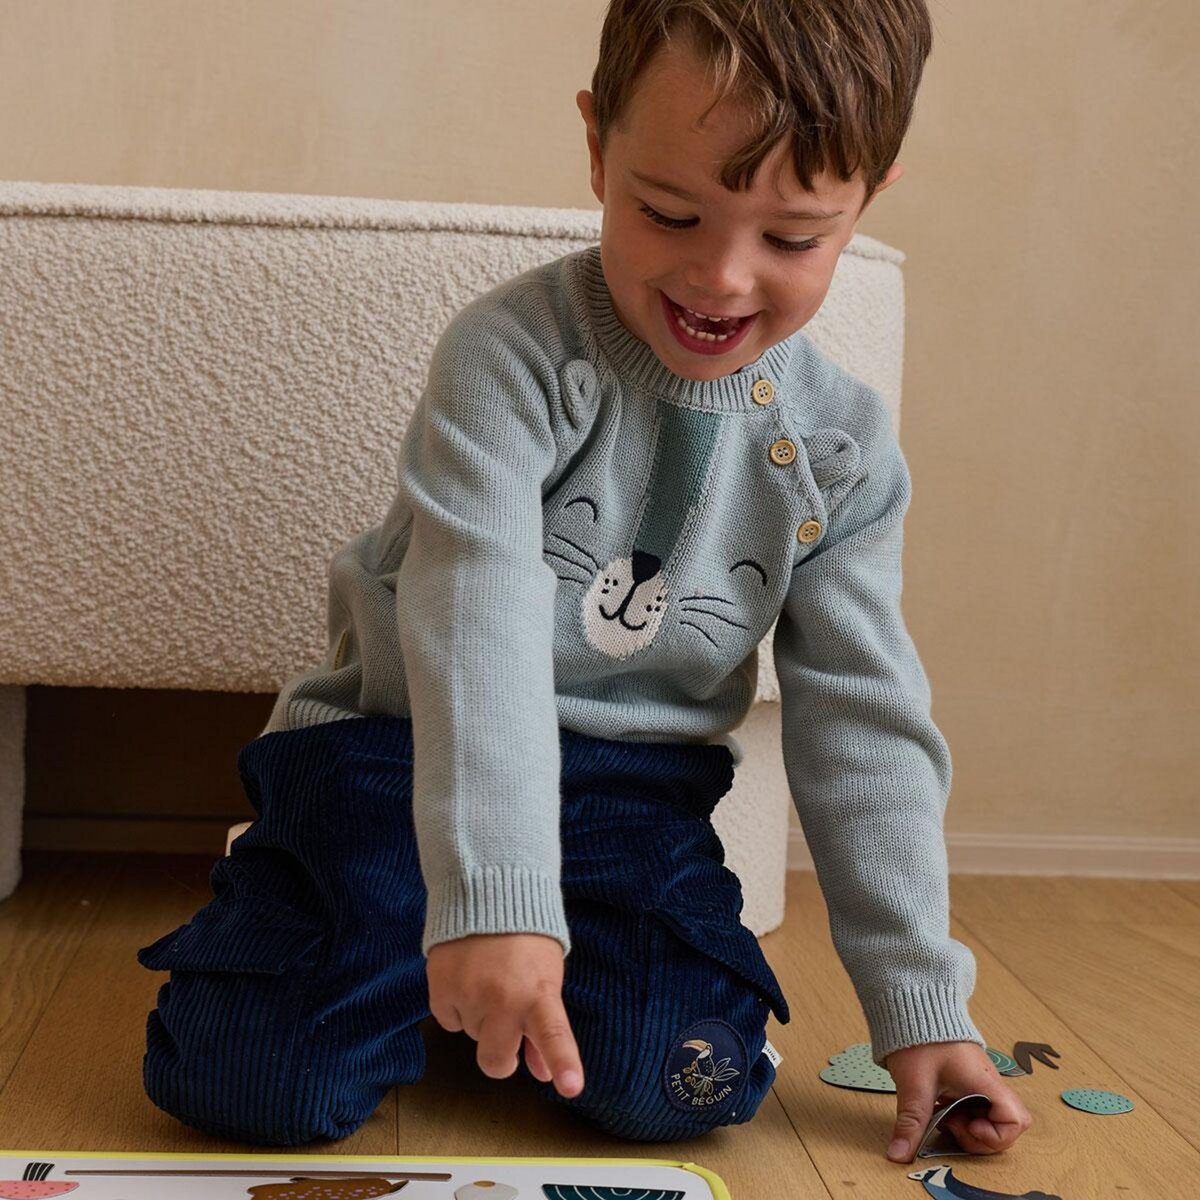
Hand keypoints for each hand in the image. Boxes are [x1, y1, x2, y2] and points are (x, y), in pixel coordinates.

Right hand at [426, 931, 584, 1098]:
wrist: (487, 894)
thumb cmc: (526, 940)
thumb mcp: (546, 980)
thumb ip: (544, 1027)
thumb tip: (541, 1073)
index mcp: (538, 993)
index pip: (554, 1034)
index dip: (564, 1062)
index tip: (571, 1087)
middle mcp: (503, 998)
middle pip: (496, 1061)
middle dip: (501, 1057)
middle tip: (507, 1029)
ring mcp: (468, 995)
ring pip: (472, 1036)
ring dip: (480, 1018)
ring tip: (489, 977)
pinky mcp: (440, 990)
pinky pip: (448, 1020)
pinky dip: (457, 1005)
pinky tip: (467, 976)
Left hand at [884, 1041, 1031, 1162]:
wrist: (912, 1004)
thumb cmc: (918, 1037)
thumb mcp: (913, 1084)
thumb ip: (911, 1123)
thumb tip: (899, 1155)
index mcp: (983, 1081)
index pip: (1017, 1119)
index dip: (996, 1134)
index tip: (968, 1127)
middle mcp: (988, 1083)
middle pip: (1006, 1126)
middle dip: (980, 1137)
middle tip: (951, 1125)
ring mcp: (979, 1083)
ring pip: (989, 1119)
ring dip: (967, 1127)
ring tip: (941, 1116)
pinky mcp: (967, 1082)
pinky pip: (974, 1108)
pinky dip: (959, 1116)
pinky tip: (939, 1108)